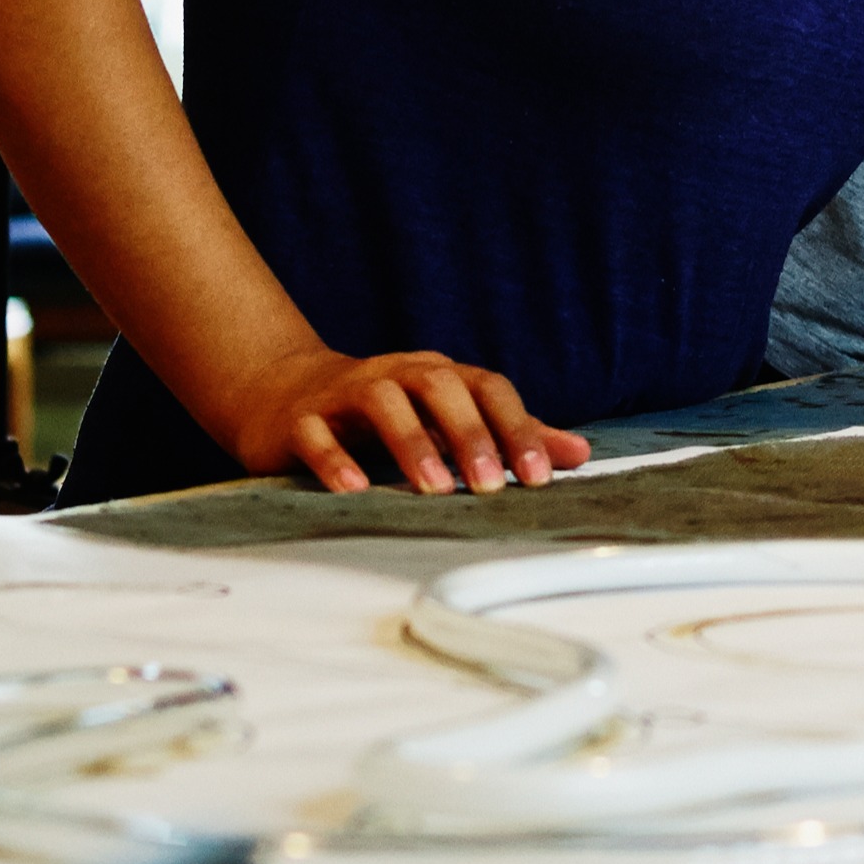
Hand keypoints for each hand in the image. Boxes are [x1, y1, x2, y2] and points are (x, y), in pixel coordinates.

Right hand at [211, 347, 591, 493]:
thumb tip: (578, 453)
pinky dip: (335, 458)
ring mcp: (347, 393)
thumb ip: (510, 433)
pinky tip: (354, 490)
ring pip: (383, 402)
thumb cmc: (385, 410)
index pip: (488, 388)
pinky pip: (318, 433)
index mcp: (440, 374)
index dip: (515, 428)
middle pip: (440, 386)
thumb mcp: (449, 417)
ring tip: (433, 489)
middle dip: (469, 435)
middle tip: (489, 488)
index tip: (539, 477)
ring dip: (412, 442)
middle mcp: (397, 374)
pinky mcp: (302, 419)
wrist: (286, 393)